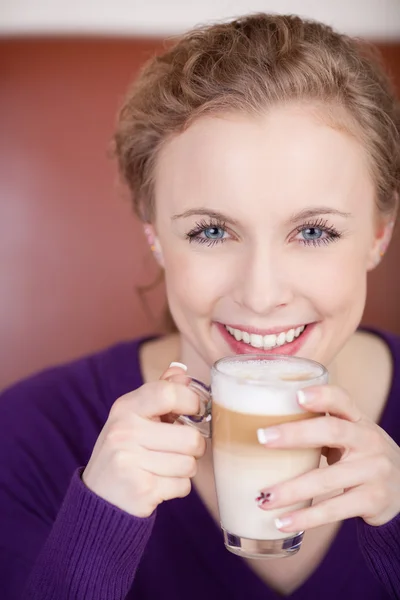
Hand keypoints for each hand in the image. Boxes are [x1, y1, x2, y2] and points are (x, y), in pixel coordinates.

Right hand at [82, 364, 205, 516]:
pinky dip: (177, 487)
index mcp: (125, 407)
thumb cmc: (125, 451)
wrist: (99, 497)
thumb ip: (160, 393)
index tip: (194, 410)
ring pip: (189, 464)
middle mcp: (124, 431)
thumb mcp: (135, 417)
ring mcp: (130, 461)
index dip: (191, 401)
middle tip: (179, 449)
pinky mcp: (140, 490)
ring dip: (185, 469)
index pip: (168, 393)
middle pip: (190, 438)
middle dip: (194, 447)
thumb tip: (183, 372)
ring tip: (165, 466)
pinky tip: (159, 484)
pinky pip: (183, 486)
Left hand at [256, 385, 399, 531]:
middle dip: (294, 434)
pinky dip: (306, 517)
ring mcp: (374, 470)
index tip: (296, 396)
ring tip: (263, 497)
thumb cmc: (361, 456)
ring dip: (291, 489)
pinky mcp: (373, 500)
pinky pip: (335, 509)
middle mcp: (369, 440)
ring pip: (327, 478)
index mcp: (358, 420)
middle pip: (331, 431)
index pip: (342, 399)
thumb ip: (319, 427)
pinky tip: (283, 522)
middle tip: (261, 438)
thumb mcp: (349, 436)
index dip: (321, 396)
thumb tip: (262, 425)